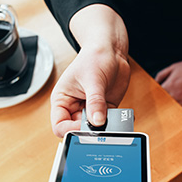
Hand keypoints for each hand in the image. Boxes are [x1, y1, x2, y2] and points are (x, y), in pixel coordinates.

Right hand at [50, 4, 129, 136]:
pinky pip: (109, 123)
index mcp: (62, 100)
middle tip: (102, 126)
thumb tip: (97, 122)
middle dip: (90, 130)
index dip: (70, 130)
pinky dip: (116, 123)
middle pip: (78, 130)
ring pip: (95, 129)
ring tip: (113, 119)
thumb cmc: (94, 57)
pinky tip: (121, 117)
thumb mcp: (93, 79)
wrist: (111, 50)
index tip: (85, 127)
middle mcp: (74, 107)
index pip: (60, 125)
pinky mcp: (105, 109)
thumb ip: (95, 102)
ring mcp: (91, 109)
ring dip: (104, 128)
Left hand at [155, 47, 181, 116]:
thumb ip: (161, 75)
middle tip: (162, 108)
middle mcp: (178, 94)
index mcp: (171, 85)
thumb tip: (154, 83)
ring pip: (176, 111)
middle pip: (165, 105)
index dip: (156, 98)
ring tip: (171, 112)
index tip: (154, 101)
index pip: (158, 96)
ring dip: (174, 111)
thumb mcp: (174, 67)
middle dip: (163, 106)